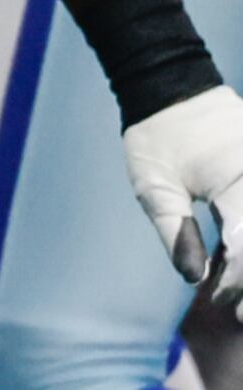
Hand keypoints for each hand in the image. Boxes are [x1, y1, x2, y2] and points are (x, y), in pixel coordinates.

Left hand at [125, 85, 242, 302]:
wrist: (173, 85)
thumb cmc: (157, 133)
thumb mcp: (154, 183)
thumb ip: (176, 229)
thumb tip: (195, 278)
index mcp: (237, 178)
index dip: (237, 280)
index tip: (220, 300)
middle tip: (233, 304)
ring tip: (234, 287)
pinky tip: (235, 255)